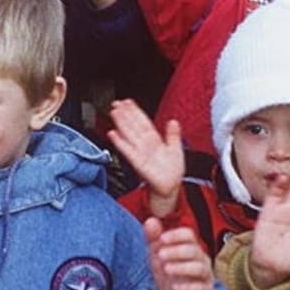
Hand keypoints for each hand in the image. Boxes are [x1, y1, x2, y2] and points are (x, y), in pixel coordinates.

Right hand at [108, 99, 183, 219]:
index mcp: (154, 140)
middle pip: (134, 126)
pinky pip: (128, 150)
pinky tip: (113, 134)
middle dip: (125, 114)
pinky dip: (120, 142)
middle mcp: (145, 145)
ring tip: (114, 113)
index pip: (143, 122)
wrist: (170, 187)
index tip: (127, 102)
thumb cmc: (172, 170)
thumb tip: (173, 121)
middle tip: (116, 103)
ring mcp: (140, 152)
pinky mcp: (138, 163)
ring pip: (129, 135)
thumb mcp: (176, 149)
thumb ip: (173, 135)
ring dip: (121, 124)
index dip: (135, 112)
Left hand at [146, 219, 213, 289]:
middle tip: (160, 255)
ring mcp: (205, 276)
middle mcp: (200, 259)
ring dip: (181, 267)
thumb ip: (153, 237)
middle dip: (176, 251)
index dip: (176, 235)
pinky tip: (174, 287)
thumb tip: (150, 220)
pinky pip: (201, 289)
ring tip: (166, 269)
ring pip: (199, 268)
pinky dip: (188, 287)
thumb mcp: (157, 254)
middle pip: (194, 250)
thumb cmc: (168, 272)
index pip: (188, 235)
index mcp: (189, 247)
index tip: (162, 239)